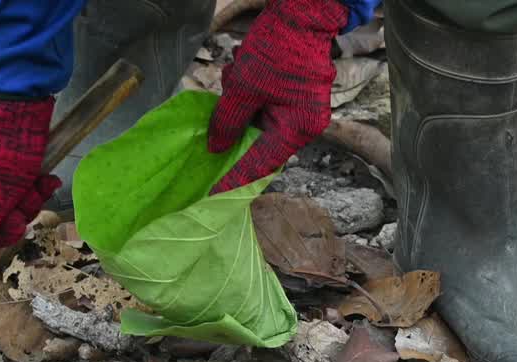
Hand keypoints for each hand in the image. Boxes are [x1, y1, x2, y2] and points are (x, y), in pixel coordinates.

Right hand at [0, 91, 59, 271]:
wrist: (22, 112)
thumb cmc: (5, 157)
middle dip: (10, 225)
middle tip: (18, 210)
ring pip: (8, 214)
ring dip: (27, 205)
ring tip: (34, 186)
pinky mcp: (5, 175)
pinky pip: (20, 195)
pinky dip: (34, 190)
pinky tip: (45, 179)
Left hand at [208, 0, 347, 193]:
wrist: (302, 11)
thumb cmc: (277, 49)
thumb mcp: (244, 87)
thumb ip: (228, 121)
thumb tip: (215, 148)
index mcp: (298, 128)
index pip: (262, 163)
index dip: (235, 175)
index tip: (213, 190)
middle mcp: (304, 122)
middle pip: (259, 140)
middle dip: (235, 123)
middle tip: (217, 115)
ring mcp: (299, 106)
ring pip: (257, 118)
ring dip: (239, 100)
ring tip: (237, 73)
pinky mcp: (292, 91)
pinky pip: (263, 102)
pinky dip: (247, 90)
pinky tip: (242, 66)